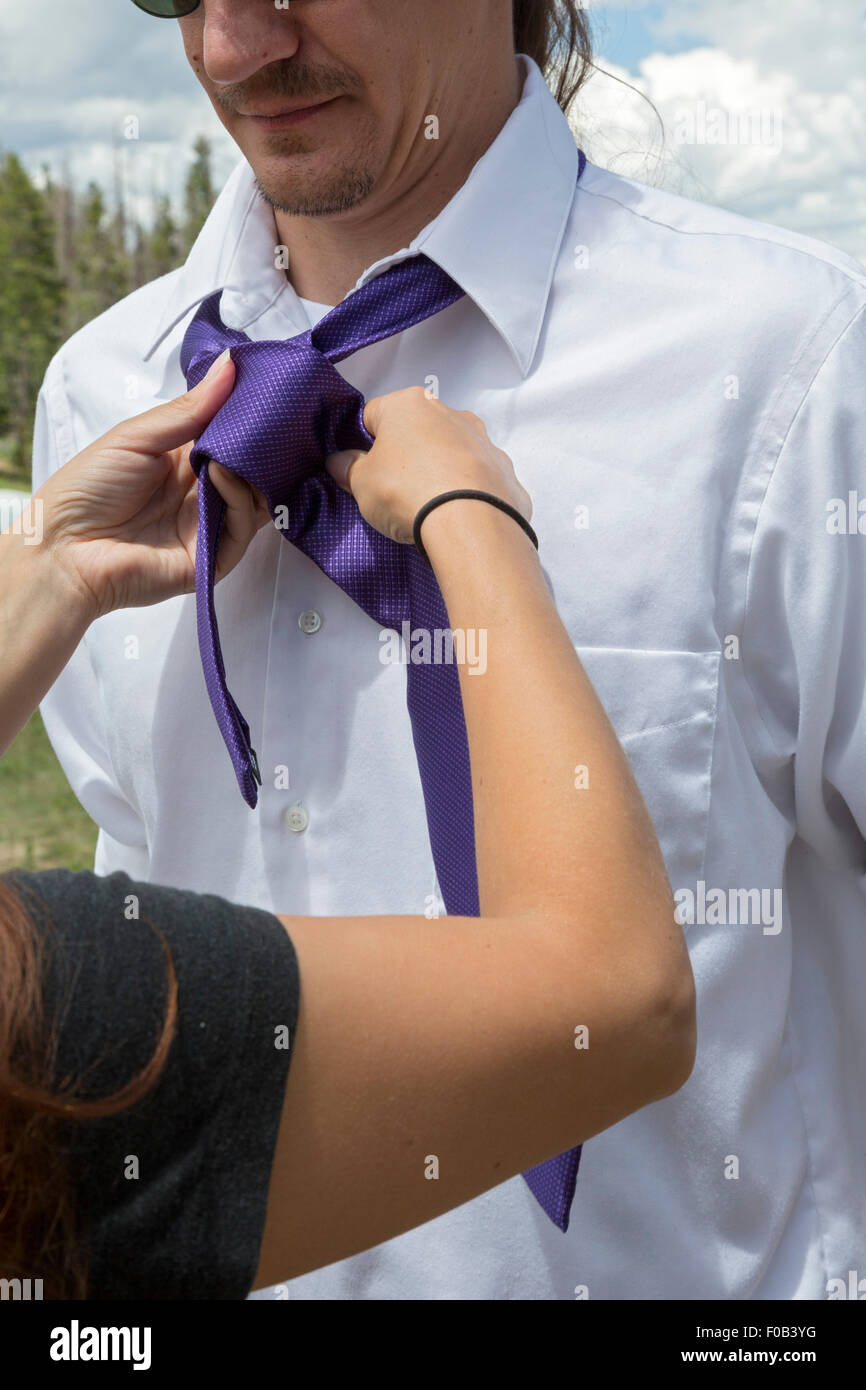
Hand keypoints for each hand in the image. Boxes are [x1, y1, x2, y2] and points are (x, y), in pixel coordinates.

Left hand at [36, 351, 269, 620]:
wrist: (63, 547)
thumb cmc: (87, 490)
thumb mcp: (138, 435)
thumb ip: (190, 408)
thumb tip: (229, 365)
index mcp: (183, 462)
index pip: (230, 436)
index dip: (248, 414)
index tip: (265, 386)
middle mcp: (200, 494)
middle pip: (249, 467)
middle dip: (260, 441)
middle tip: (270, 414)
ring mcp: (208, 525)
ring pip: (255, 497)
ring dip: (253, 467)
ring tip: (239, 443)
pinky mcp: (213, 558)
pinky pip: (242, 526)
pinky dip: (239, 496)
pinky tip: (221, 474)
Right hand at [324, 386, 530, 545]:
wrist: (470, 523)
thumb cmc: (406, 490)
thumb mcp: (361, 483)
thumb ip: (348, 469)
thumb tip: (341, 462)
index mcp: (409, 404)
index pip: (373, 415)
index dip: (362, 443)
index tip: (361, 470)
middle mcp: (450, 412)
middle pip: (417, 430)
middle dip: (404, 455)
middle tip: (393, 491)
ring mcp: (483, 440)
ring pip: (451, 451)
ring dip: (439, 470)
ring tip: (429, 507)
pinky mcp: (505, 470)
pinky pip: (479, 477)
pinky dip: (468, 491)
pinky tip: (458, 514)